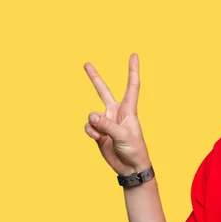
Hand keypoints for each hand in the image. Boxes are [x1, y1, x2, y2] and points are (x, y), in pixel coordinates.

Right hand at [84, 53, 150, 175]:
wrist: (130, 167)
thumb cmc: (134, 149)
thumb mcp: (123, 135)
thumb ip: (106, 124)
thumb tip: (91, 115)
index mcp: (128, 109)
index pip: (132, 86)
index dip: (132, 70)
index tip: (134, 55)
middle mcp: (116, 112)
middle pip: (103, 91)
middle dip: (95, 78)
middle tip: (86, 63)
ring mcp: (106, 122)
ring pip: (92, 115)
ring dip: (94, 124)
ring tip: (101, 134)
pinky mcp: (98, 132)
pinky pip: (89, 127)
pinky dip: (91, 132)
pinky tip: (98, 138)